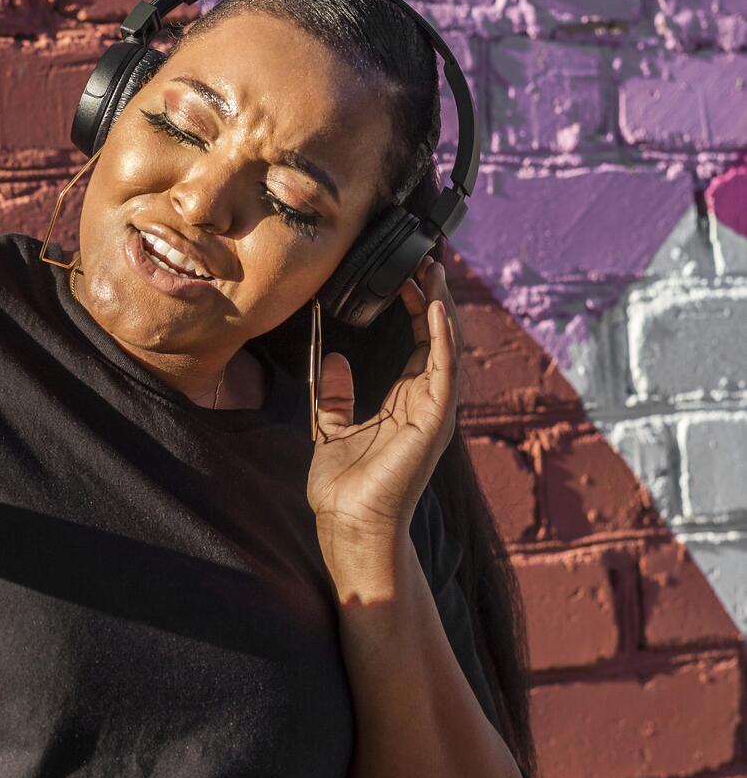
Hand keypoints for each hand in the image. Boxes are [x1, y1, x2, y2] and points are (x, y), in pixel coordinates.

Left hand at [305, 255, 460, 575]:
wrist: (350, 523)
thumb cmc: (344, 486)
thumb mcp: (331, 427)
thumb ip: (336, 394)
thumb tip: (335, 359)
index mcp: (406, 400)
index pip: (417, 339)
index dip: (413, 302)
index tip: (403, 270)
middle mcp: (427, 400)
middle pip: (437, 334)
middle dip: (432, 293)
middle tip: (424, 253)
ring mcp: (435, 409)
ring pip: (446, 344)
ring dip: (440, 304)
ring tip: (433, 267)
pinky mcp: (436, 419)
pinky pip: (444, 368)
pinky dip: (441, 336)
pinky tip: (435, 306)